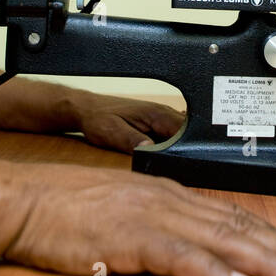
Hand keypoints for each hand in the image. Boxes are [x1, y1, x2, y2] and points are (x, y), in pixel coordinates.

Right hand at [5, 164, 275, 275]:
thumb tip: (194, 241)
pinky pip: (180, 257)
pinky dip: (212, 272)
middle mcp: (169, 200)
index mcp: (169, 193)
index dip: (272, 233)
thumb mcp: (124, 208)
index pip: (233, 214)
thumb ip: (161, 221)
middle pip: (237, 226)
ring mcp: (152, 217)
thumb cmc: (66, 207)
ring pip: (220, 239)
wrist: (24, 200)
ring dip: (262, 260)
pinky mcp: (132, 237)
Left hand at [70, 91, 185, 152]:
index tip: (182, 163)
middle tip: (180, 166)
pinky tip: (167, 152)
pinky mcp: (156, 121)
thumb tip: (149, 149)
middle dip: (187, 148)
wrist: (87, 109)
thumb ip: (131, 140)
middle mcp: (162, 112)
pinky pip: (173, 132)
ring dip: (181, 146)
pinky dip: (174, 142)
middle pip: (188, 132)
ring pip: (183, 132)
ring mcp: (161, 115)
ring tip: (175, 162)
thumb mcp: (111, 132)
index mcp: (155, 114)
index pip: (184, 131)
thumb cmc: (97, 118)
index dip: (186, 148)